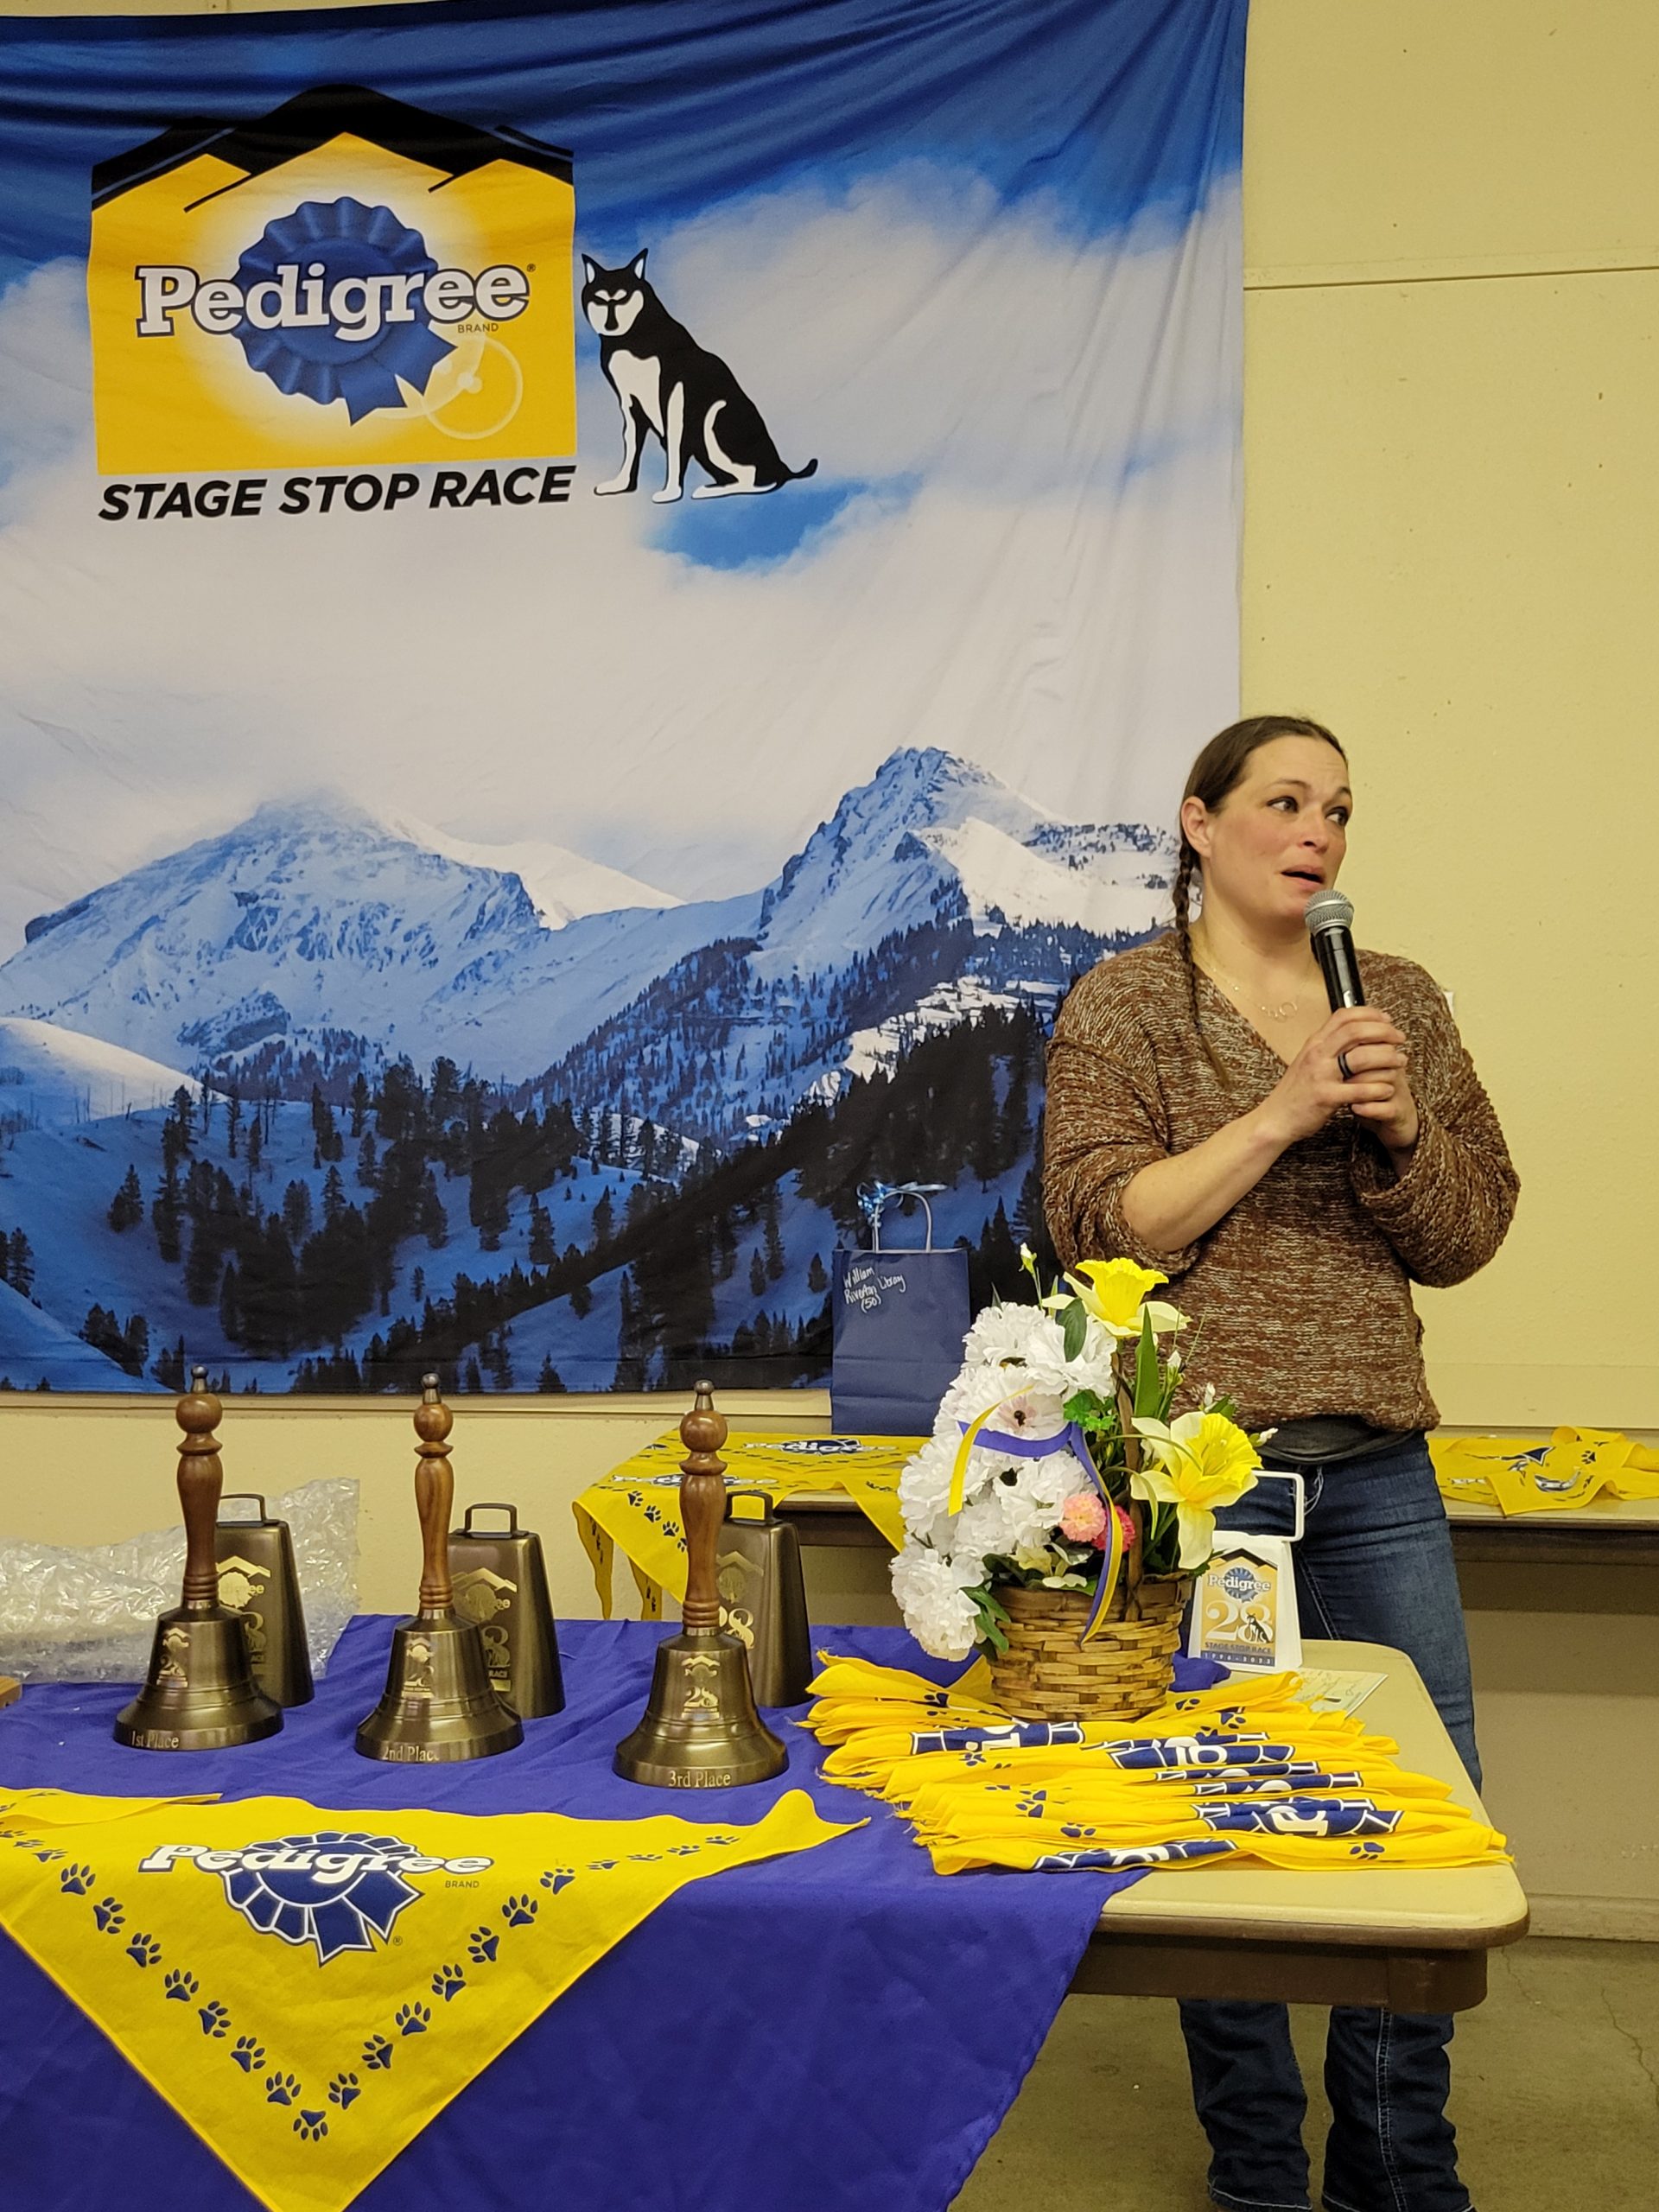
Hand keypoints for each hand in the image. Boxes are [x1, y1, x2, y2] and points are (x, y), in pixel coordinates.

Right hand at [1257, 1007, 1418, 1155]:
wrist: (1275, 1118)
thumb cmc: (1296, 1091)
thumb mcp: (1308, 1060)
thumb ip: (1329, 1046)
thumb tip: (1353, 1032)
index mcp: (1314, 1042)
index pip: (1344, 1016)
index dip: (1370, 1014)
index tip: (1387, 1020)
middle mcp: (1317, 1054)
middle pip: (1356, 1031)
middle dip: (1384, 1032)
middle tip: (1400, 1038)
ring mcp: (1320, 1075)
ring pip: (1362, 1057)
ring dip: (1387, 1057)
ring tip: (1401, 1061)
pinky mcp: (1325, 1097)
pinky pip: (1359, 1090)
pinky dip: (1378, 1088)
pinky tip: (1389, 1089)